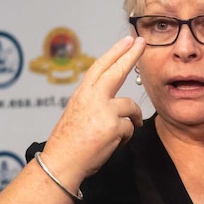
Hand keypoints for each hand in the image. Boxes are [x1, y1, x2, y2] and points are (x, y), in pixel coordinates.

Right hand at [42, 36, 145, 179]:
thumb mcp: (77, 114)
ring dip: (131, 120)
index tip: (127, 41)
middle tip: (142, 43)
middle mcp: (93, 98)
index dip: (115, 53)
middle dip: (131, 55)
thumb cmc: (69, 143)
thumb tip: (112, 97)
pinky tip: (109, 144)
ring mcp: (104, 111)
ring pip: (130, 107)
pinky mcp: (114, 126)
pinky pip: (130, 128)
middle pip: (117, 71)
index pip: (101, 67)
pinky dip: (124, 138)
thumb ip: (94, 102)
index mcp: (82, 94)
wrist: (62, 163)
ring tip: (117, 133)